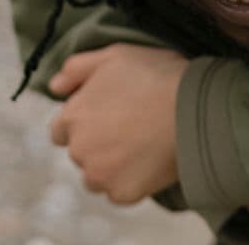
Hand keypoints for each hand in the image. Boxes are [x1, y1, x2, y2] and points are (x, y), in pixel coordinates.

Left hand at [48, 44, 188, 203]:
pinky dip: (132, 180)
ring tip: (142, 145)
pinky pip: (120, 191)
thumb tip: (53, 87)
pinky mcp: (123, 194)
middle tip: (132, 126)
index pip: (61, 130)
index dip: (85, 121)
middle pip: (81, 152)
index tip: (109, 114)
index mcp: (72, 116)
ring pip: (97, 175)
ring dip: (112, 165)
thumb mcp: (115, 55)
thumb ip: (77, 68)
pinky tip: (151, 161)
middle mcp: (79, 150)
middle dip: (99, 142)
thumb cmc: (157, 76)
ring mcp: (100, 175)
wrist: (194, 109)